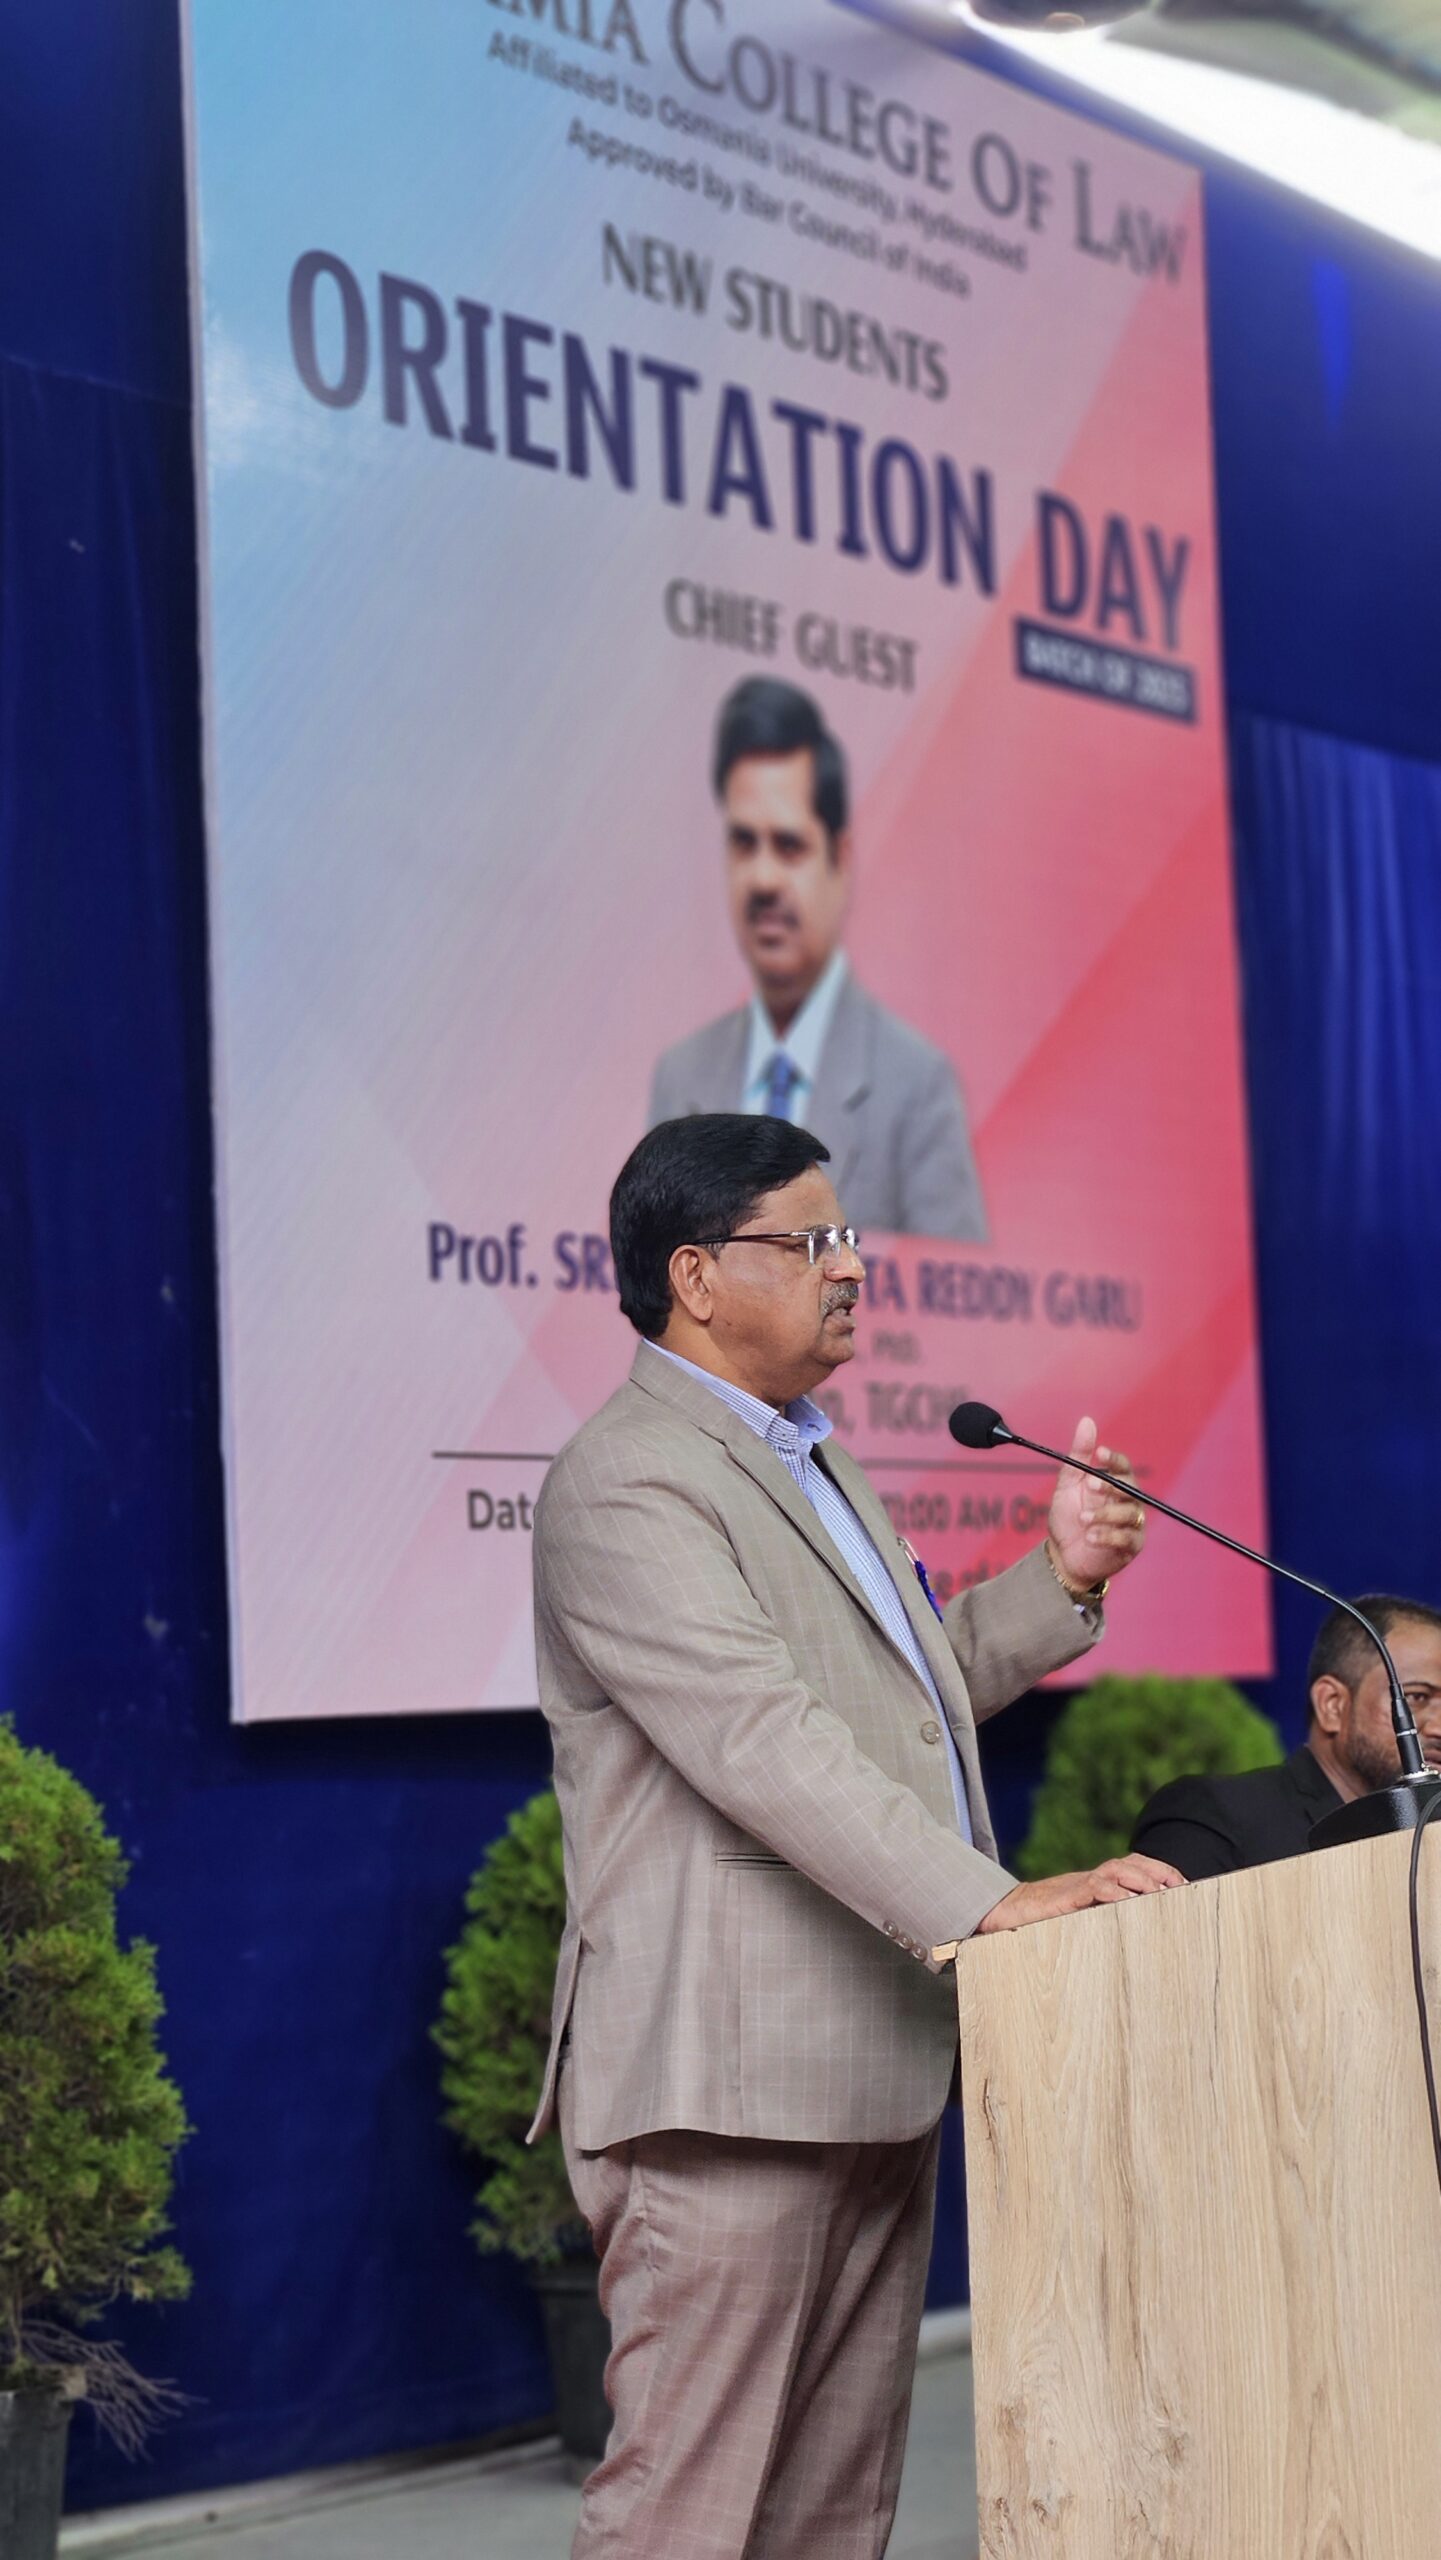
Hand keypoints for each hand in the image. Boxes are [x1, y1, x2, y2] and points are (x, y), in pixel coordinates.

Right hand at [976, 1854, 1183, 1933]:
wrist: (1007, 1912)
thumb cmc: (1046, 1920)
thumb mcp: (1082, 1919)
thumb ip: (1105, 1919)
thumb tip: (1140, 1938)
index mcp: (1099, 1883)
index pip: (1136, 1867)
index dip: (1160, 1871)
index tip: (1185, 1885)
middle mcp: (1092, 1879)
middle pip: (1132, 1862)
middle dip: (1160, 1870)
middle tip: (1183, 1886)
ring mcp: (1079, 1885)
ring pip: (1116, 1869)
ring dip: (1142, 1878)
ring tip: (1163, 1891)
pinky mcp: (1066, 1896)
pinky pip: (1093, 1887)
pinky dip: (1113, 1891)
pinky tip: (1128, 1901)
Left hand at [1046, 1415, 1145, 1591]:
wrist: (1063, 1555)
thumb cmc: (1068, 1518)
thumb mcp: (1068, 1485)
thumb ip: (1079, 1456)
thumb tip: (1087, 1421)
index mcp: (1114, 1484)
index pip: (1124, 1466)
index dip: (1115, 1459)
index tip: (1100, 1453)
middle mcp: (1127, 1501)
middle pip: (1131, 1488)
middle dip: (1111, 1486)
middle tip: (1089, 1487)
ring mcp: (1132, 1524)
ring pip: (1129, 1513)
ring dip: (1105, 1515)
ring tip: (1083, 1520)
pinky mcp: (1131, 1546)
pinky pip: (1127, 1538)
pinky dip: (1108, 1536)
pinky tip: (1090, 1537)